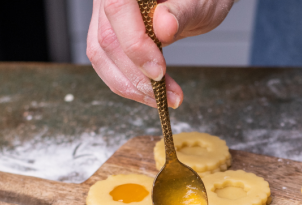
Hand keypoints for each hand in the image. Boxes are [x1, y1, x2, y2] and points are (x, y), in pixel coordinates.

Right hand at [86, 0, 234, 108]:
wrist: (197, 0)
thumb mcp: (199, 2)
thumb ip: (180, 12)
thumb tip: (163, 27)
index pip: (118, 9)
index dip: (135, 45)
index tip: (159, 72)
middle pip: (107, 39)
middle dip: (137, 75)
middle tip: (168, 94)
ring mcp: (104, 16)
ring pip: (101, 56)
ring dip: (131, 85)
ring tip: (163, 98)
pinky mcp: (110, 35)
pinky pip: (107, 62)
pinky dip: (128, 83)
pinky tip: (152, 92)